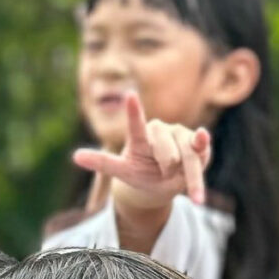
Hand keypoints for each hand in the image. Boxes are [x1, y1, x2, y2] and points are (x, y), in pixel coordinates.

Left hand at [72, 92, 210, 207]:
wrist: (167, 182)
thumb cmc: (141, 174)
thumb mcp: (121, 172)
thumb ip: (103, 163)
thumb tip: (75, 155)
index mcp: (140, 137)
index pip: (136, 125)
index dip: (134, 111)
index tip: (130, 96)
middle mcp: (159, 130)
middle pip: (166, 154)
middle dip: (165, 170)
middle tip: (162, 171)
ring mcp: (179, 133)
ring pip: (185, 156)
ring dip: (184, 176)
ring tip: (176, 177)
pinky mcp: (197, 140)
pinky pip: (201, 147)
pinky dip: (203, 147)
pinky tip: (203, 139)